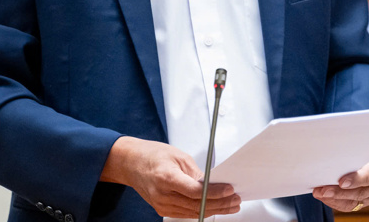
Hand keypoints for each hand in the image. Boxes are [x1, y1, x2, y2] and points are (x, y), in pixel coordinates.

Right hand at [100, 136, 240, 217]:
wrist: (131, 163)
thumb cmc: (153, 155)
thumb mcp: (179, 156)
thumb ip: (196, 172)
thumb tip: (214, 183)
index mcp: (166, 178)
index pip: (195, 191)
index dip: (215, 192)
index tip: (230, 189)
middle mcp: (162, 195)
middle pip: (197, 205)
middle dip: (220, 203)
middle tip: (236, 199)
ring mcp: (161, 205)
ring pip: (193, 212)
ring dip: (214, 209)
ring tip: (231, 205)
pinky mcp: (162, 209)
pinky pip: (186, 213)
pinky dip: (201, 210)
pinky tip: (214, 207)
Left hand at [312, 155, 368, 211]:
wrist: (367, 159)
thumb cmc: (362, 151)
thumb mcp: (361, 148)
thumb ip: (352, 152)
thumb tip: (334, 151)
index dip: (356, 180)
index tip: (342, 182)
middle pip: (359, 193)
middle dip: (339, 192)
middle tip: (323, 190)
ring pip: (352, 202)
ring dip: (333, 198)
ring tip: (318, 193)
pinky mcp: (362, 203)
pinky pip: (347, 206)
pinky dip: (333, 202)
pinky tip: (323, 197)